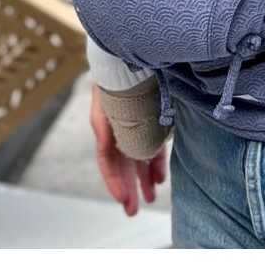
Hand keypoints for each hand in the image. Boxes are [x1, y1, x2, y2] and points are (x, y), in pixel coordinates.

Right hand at [89, 83, 168, 216]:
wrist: (129, 54)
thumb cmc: (116, 77)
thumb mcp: (106, 102)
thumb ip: (104, 126)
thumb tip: (104, 147)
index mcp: (105, 125)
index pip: (106, 160)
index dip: (113, 181)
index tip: (123, 198)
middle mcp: (119, 128)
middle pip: (122, 164)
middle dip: (128, 188)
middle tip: (133, 211)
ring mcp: (135, 125)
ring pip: (138, 157)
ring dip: (144, 179)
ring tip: (151, 198)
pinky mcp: (151, 120)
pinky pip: (152, 145)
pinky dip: (155, 161)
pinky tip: (160, 176)